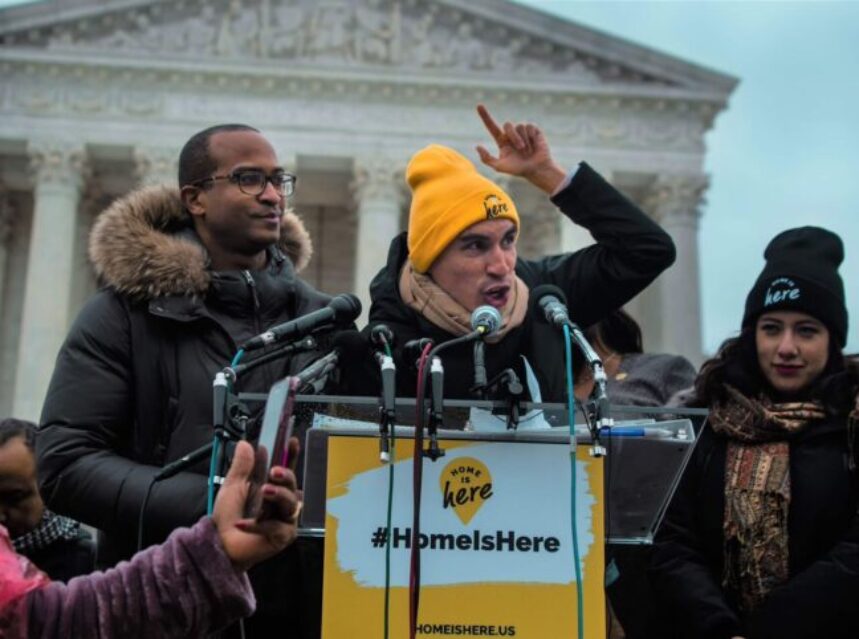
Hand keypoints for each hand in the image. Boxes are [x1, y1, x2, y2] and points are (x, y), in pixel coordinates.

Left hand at [212, 438, 300, 571]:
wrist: (219, 543)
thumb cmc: (228, 517)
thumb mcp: (232, 487)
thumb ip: (241, 467)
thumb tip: (245, 444)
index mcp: (272, 486)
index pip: (286, 468)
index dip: (291, 455)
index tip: (292, 442)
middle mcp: (281, 502)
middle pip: (292, 484)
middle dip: (286, 475)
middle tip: (274, 471)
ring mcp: (285, 519)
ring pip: (290, 503)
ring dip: (278, 495)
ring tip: (265, 491)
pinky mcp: (283, 536)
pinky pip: (277, 527)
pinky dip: (259, 525)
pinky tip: (243, 524)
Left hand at [475, 104, 566, 193]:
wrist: (536, 170)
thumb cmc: (518, 170)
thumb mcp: (499, 167)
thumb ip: (487, 159)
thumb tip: (477, 146)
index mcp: (502, 141)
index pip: (492, 126)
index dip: (485, 116)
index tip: (479, 105)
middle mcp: (511, 134)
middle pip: (507, 125)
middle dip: (514, 136)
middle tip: (521, 149)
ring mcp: (522, 131)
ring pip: (519, 126)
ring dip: (524, 140)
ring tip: (528, 151)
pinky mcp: (533, 130)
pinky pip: (529, 126)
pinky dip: (531, 137)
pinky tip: (535, 145)